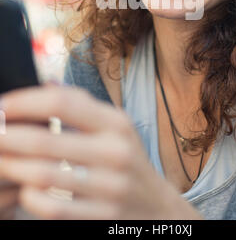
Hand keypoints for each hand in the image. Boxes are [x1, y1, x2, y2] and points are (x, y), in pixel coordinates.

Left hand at [0, 86, 201, 219]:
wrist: (156, 208)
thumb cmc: (125, 159)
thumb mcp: (114, 127)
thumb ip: (82, 106)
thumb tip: (46, 83)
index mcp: (116, 122)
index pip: (61, 103)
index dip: (24, 102)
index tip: (1, 105)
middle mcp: (115, 151)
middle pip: (45, 140)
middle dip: (7, 136)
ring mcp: (110, 186)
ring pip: (42, 175)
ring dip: (11, 166)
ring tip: (0, 159)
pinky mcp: (102, 216)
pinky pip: (52, 208)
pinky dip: (30, 198)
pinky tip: (25, 190)